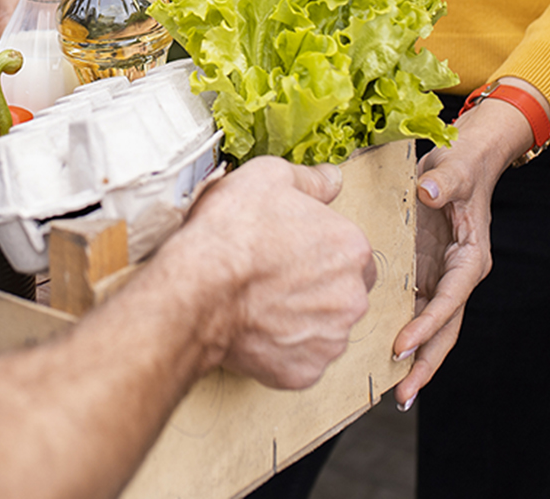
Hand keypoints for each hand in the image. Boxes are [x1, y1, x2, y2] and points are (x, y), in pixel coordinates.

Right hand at [161, 157, 375, 389]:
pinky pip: (299, 360)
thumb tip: (332, 179)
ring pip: (323, 328)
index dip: (320, 250)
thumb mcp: (268, 178)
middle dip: (316, 287)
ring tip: (260, 304)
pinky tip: (255, 329)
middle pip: (343, 292)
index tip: (291, 251)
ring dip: (300, 319)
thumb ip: (310, 180)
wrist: (197, 289)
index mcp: (351, 248)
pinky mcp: (304, 371)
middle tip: (273, 278)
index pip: (352, 252)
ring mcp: (329, 339)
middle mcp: (352, 297)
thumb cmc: (230, 234)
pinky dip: (281, 349)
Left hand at [391, 81, 543, 408]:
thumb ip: (443, 181)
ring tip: (388, 392)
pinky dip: (396, 335)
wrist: (460, 163)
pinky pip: (409, 312)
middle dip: (424, 364)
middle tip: (400, 394)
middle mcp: (454, 277)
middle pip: (442, 330)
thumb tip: (430, 193)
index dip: (426, 325)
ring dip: (411, 360)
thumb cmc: (458, 167)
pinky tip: (374, 358)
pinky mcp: (420, 276)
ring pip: (426, 329)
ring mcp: (436, 280)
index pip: (449, 300)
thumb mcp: (452, 170)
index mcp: (468, 260)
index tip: (401, 345)